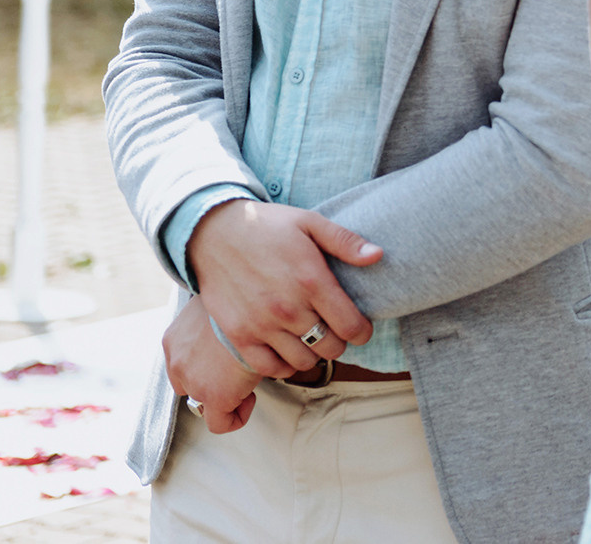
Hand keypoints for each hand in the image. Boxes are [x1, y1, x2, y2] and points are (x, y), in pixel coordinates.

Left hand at [164, 296, 262, 433]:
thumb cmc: (245, 293)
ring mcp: (193, 381)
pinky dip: (236, 416)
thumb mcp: (220, 298)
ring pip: (205, 402)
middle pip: (189, 385)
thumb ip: (214, 314)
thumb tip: (230, 313)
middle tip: (237, 370)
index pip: (180, 363)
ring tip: (249, 379)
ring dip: (227, 394)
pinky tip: (252, 397)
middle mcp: (176, 361)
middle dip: (213, 382)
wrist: (256, 303)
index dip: (205, 365)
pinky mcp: (215, 396)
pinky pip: (221, 423)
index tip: (226, 357)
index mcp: (174, 338)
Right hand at [187, 199, 382, 377]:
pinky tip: (288, 350)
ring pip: (302, 362)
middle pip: (330, 347)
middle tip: (335, 331)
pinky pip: (269, 368)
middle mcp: (288, 308)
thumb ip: (346, 241)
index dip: (362, 332)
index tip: (361, 328)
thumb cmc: (267, 226)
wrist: (213, 232)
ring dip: (313, 354)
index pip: (351, 326)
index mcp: (311, 281)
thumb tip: (378, 256)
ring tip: (312, 339)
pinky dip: (283, 366)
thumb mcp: (310, 222)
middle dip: (340, 342)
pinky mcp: (238, 335)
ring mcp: (261, 325)